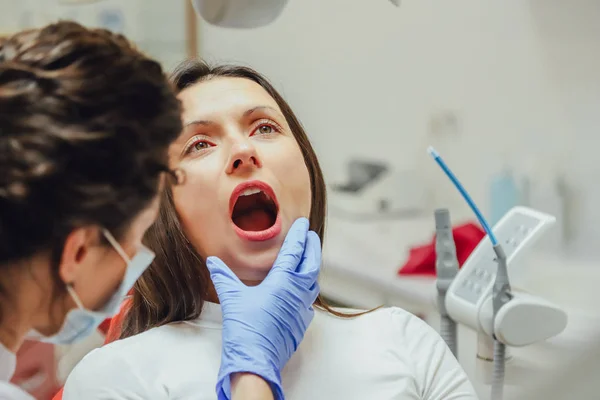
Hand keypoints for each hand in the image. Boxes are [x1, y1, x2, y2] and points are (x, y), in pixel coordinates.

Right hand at [206, 218, 320, 399]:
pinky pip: (310, 300)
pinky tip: (302, 289)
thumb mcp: (231, 298)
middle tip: (309, 235)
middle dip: (312, 247)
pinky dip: (308, 289)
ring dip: (312, 267)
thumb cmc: (245, 329)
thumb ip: (223, 276)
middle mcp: (297, 292)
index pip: (295, 251)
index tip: (302, 223)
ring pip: (313, 281)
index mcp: (283, 282)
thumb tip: (213, 261)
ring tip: (308, 258)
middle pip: (311, 263)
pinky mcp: (302, 322)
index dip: (298, 235)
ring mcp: (302, 308)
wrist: (255, 361)